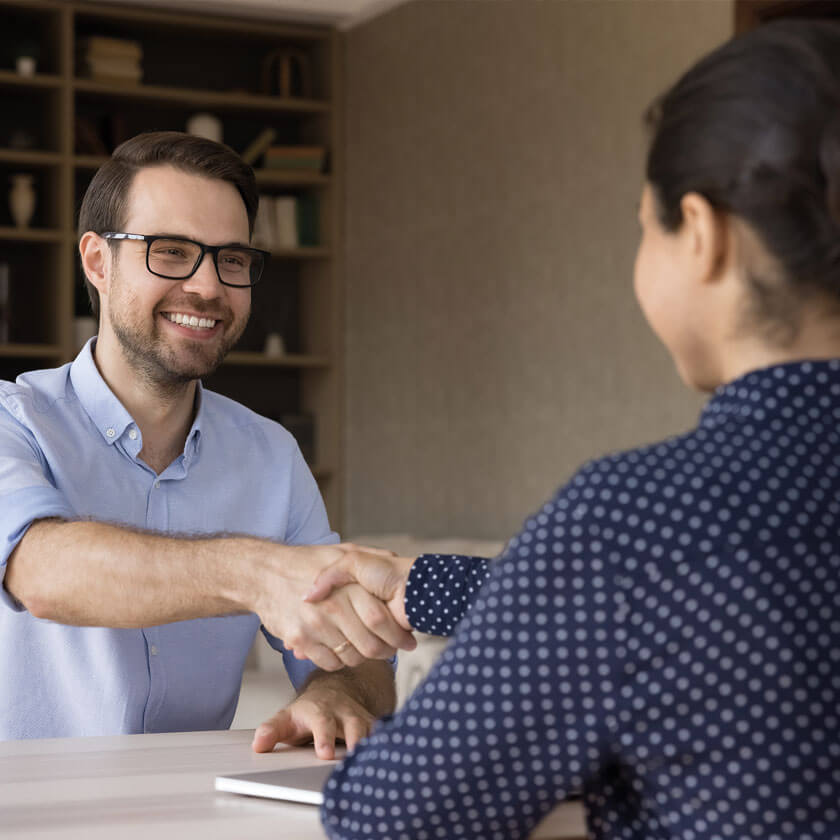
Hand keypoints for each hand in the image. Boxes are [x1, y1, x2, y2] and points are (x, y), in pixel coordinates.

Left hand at [252, 678, 375, 758]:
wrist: (334, 692)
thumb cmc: (309, 711)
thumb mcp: (287, 718)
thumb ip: (272, 730)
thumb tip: (258, 744)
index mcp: (320, 711)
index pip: (322, 723)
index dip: (325, 737)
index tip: (325, 753)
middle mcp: (344, 712)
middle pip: (354, 724)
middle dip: (355, 740)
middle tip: (354, 756)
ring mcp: (361, 718)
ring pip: (372, 729)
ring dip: (374, 745)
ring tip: (374, 764)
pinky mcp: (374, 725)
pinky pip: (383, 733)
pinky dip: (386, 745)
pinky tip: (388, 760)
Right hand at [253, 543, 415, 669]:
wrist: (264, 573)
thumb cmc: (306, 562)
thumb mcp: (341, 551)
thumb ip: (370, 555)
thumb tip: (396, 560)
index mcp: (347, 586)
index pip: (381, 620)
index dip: (398, 635)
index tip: (407, 640)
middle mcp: (332, 607)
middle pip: (369, 645)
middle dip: (386, 652)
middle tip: (391, 651)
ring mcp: (315, 626)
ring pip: (351, 657)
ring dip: (362, 657)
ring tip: (364, 648)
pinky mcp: (299, 640)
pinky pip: (329, 663)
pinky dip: (339, 661)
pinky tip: (340, 648)